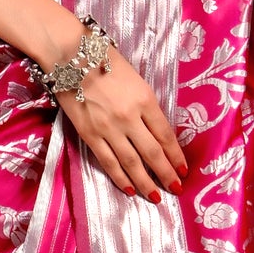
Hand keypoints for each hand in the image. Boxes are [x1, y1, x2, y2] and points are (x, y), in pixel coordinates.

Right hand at [52, 38, 188, 202]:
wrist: (70, 56)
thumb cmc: (105, 61)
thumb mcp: (136, 80)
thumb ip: (147, 106)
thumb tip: (157, 132)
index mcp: (145, 100)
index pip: (165, 135)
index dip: (176, 155)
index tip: (183, 169)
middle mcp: (130, 117)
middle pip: (153, 153)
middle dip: (166, 174)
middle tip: (176, 189)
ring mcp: (109, 128)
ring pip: (132, 162)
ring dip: (146, 182)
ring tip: (156, 196)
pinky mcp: (89, 135)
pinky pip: (108, 161)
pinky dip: (120, 177)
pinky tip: (130, 189)